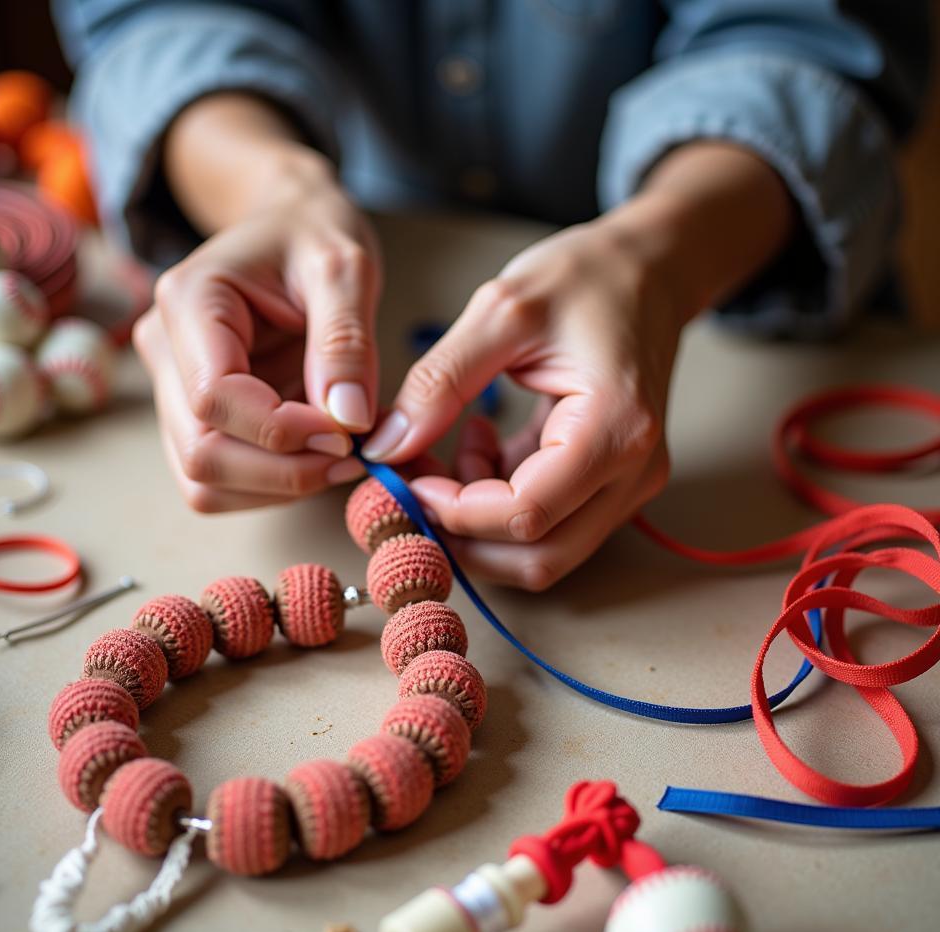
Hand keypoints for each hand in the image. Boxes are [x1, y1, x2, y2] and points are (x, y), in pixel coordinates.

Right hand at [133, 96, 377, 510]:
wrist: (292, 227)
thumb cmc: (314, 236)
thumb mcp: (346, 267)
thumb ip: (346, 341)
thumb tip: (349, 422)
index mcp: (189, 300)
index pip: (215, 398)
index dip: (282, 432)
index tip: (347, 430)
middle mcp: (164, 349)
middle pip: (201, 452)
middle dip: (284, 471)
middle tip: (353, 454)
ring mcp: (173, 390)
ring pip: (204, 482)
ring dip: (278, 488)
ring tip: (341, 456)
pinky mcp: (194, 419)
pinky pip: (219, 484)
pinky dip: (271, 488)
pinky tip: (316, 458)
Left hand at [362, 142, 793, 589]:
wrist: (649, 270)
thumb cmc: (586, 277)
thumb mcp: (500, 312)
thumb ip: (439, 383)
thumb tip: (385, 447)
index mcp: (614, 429)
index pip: (524, 515)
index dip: (452, 511)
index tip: (405, 474)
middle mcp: (632, 473)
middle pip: (538, 558)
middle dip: (461, 535)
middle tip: (411, 484)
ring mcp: (627, 486)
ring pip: (542, 555)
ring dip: (476, 525)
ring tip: (441, 456)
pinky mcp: (611, 485)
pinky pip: (548, 525)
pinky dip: (496, 505)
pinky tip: (477, 446)